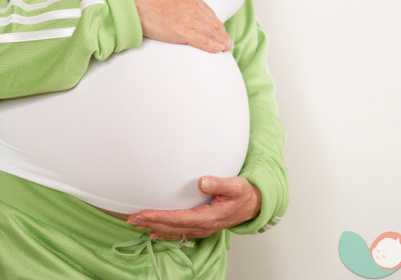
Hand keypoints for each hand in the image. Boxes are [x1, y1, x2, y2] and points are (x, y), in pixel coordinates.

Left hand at [126, 176, 261, 239]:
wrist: (253, 205)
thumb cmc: (244, 194)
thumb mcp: (235, 186)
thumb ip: (219, 184)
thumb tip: (202, 181)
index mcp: (208, 217)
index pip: (179, 219)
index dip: (160, 217)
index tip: (144, 213)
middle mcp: (202, 226)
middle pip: (171, 227)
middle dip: (151, 223)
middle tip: (131, 218)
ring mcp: (201, 229)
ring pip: (173, 231)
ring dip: (154, 228)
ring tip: (136, 224)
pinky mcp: (200, 227)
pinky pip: (179, 233)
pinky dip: (164, 233)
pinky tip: (153, 233)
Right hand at [127, 0, 232, 52]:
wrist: (129, 2)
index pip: (208, 12)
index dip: (216, 22)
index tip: (221, 30)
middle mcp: (191, 7)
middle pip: (212, 23)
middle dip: (222, 34)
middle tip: (228, 43)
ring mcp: (186, 20)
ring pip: (209, 32)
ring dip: (220, 41)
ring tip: (226, 48)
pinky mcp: (180, 32)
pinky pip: (201, 40)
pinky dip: (211, 46)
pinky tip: (218, 50)